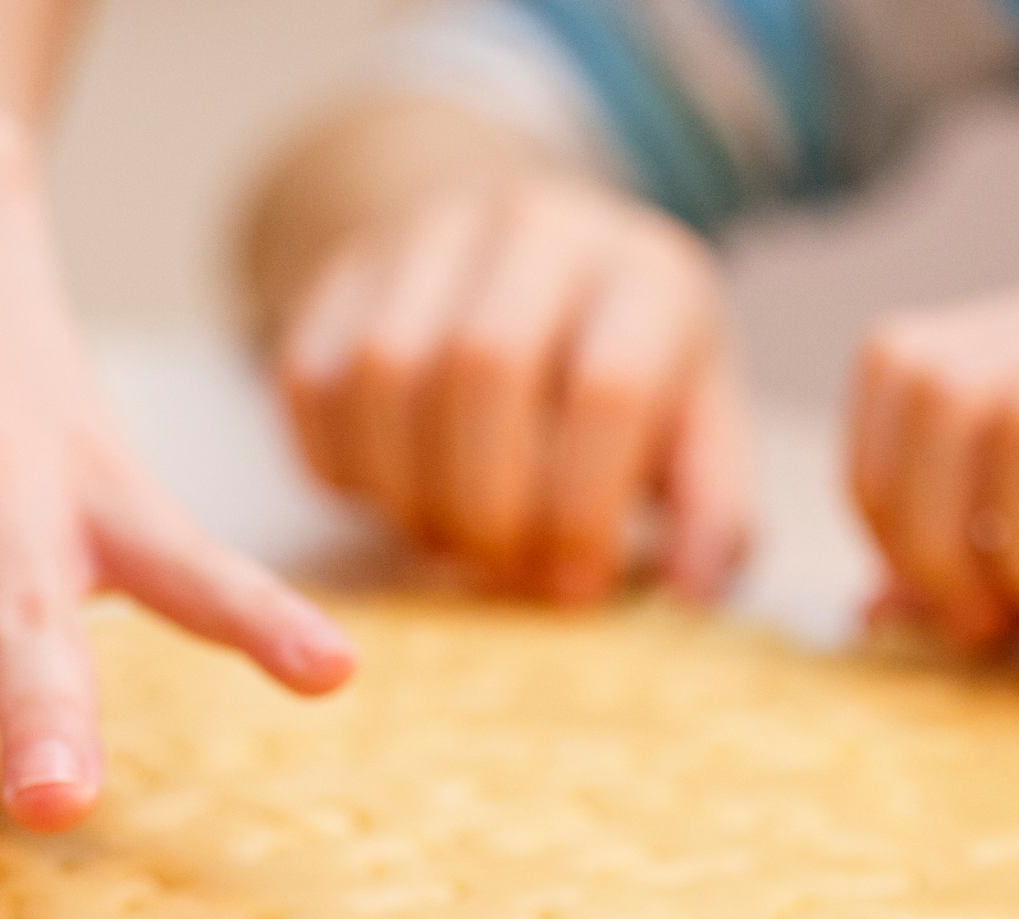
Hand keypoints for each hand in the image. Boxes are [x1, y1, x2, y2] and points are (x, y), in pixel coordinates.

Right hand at [276, 175, 751, 604]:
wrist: (531, 267)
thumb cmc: (625, 379)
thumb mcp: (698, 435)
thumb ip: (711, 514)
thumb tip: (695, 590)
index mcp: (644, 274)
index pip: (605, 389)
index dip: (578, 510)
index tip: (570, 590)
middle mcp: (534, 228)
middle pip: (479, 367)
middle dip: (481, 504)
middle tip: (494, 571)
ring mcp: (425, 239)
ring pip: (381, 372)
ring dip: (403, 493)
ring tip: (442, 540)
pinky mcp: (340, 275)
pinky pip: (307, 381)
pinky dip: (337, 468)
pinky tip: (387, 497)